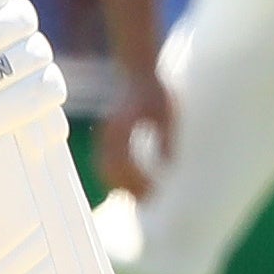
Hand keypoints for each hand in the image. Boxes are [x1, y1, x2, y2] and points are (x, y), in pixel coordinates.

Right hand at [95, 60, 173, 197]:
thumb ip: (167, 138)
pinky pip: (106, 162)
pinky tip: (134, 183)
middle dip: (128, 189)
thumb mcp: (167, 113)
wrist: (138, 71)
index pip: (124, 164)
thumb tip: (168, 164)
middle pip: (111, 171)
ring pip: (105, 169)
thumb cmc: (155, 91)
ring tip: (141, 197)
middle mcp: (109, 134)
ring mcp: (106, 135)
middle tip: (149, 202)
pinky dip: (117, 176)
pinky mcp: (109, 136)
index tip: (153, 192)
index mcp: (122, 129)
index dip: (137, 182)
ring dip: (121, 185)